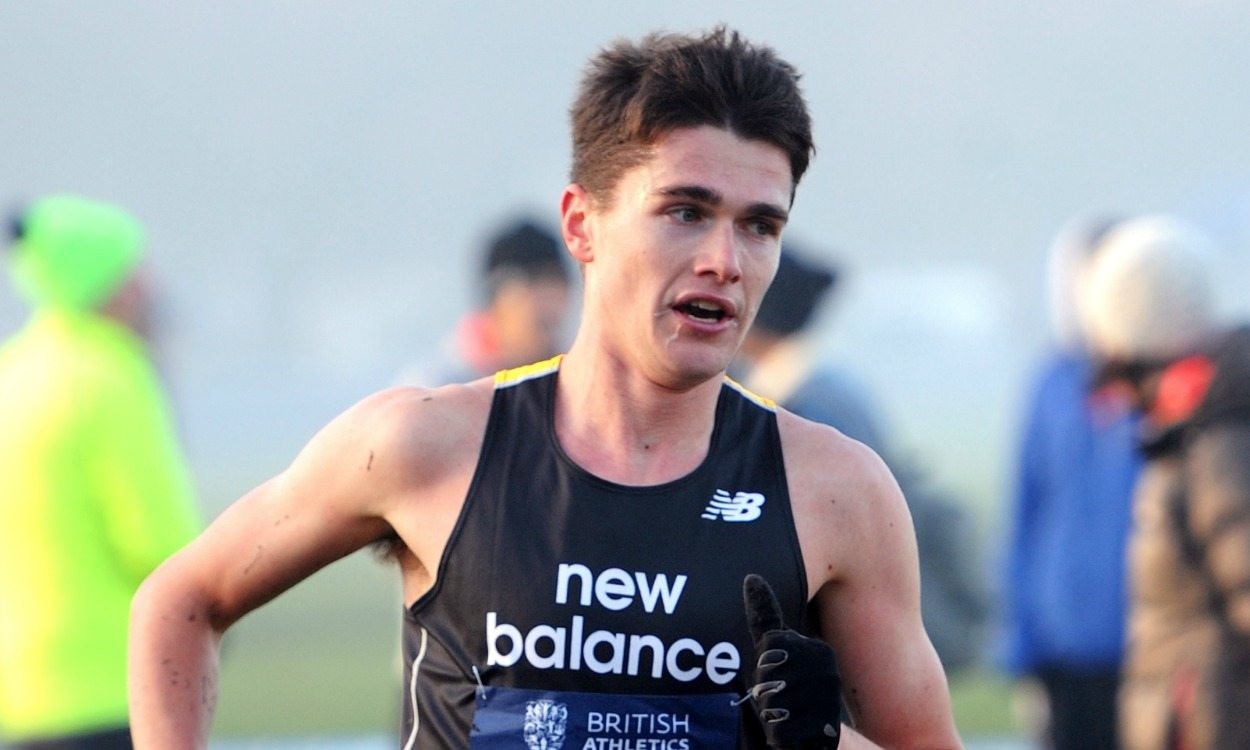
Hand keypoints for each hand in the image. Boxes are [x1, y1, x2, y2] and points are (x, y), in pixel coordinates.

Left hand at [742, 573, 841, 748]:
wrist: (818, 739)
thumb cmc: (790, 693)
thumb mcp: (777, 652)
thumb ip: (766, 619)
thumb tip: (750, 577)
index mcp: (818, 649)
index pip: (769, 645)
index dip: (763, 666)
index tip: (778, 675)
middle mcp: (827, 671)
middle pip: (766, 673)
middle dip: (762, 691)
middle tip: (779, 699)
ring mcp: (826, 699)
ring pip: (769, 702)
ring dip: (769, 714)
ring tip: (786, 715)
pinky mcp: (822, 729)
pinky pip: (778, 729)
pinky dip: (777, 734)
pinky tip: (791, 731)